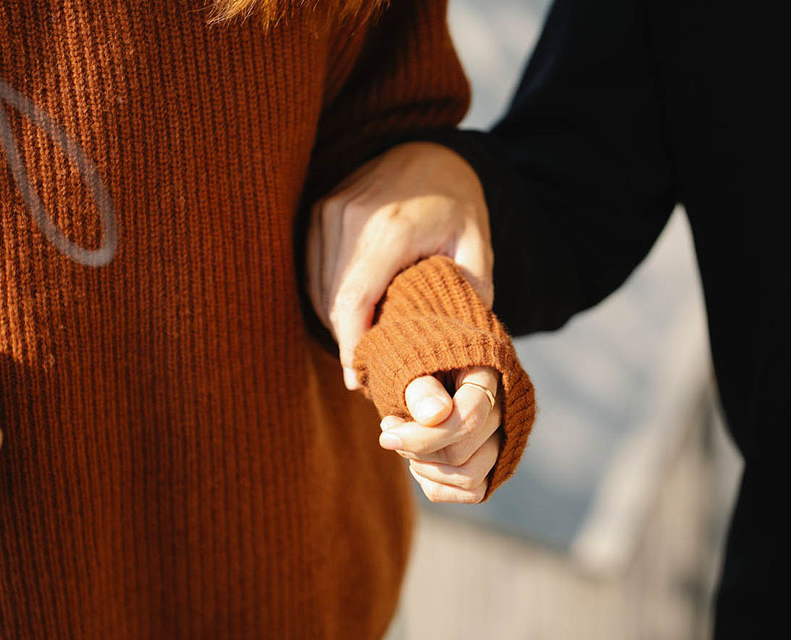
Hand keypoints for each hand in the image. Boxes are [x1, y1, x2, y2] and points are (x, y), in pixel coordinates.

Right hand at [306, 141, 492, 389]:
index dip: (350, 346)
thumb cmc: (456, 201)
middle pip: (331, 301)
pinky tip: (352, 314)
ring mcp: (327, 212)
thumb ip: (470, 289)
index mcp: (389, 228)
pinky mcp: (318, 212)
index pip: (352, 302)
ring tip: (362, 345)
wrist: (429, 151)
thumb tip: (454, 335)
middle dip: (346, 340)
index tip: (356, 380)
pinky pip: (314, 270)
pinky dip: (329, 297)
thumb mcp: (476, 243)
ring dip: (336, 321)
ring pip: (318, 288)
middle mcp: (349, 218)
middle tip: (367, 370)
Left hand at [379, 366, 500, 502]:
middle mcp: (505, 409)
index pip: (469, 417)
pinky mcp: (492, 463)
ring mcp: (502, 438)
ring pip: (470, 478)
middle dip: (416, 449)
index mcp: (489, 374)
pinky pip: (473, 492)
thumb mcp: (411, 362)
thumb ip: (421, 386)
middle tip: (389, 430)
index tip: (386, 434)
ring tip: (403, 445)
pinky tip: (417, 463)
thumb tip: (436, 416)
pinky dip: (438, 486)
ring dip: (425, 469)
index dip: (424, 436)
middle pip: (463, 452)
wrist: (420, 366)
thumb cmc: (415, 359)